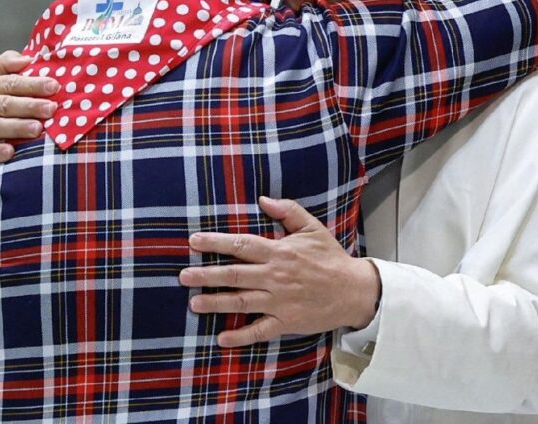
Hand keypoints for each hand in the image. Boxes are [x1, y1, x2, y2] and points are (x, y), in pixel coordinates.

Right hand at [0, 50, 58, 181]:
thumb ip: (5, 65)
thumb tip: (27, 57)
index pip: (10, 83)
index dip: (32, 84)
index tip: (54, 86)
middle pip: (4, 104)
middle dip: (29, 106)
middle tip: (52, 108)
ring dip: (16, 127)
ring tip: (37, 129)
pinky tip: (10, 152)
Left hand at [179, 196, 380, 346]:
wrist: (354, 290)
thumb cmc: (330, 257)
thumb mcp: (312, 228)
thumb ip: (288, 211)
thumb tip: (263, 199)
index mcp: (279, 252)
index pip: (242, 245)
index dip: (216, 243)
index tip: (194, 241)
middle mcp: (275, 276)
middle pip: (235, 275)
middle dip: (207, 275)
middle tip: (184, 276)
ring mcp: (280, 301)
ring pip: (242, 302)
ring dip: (216, 303)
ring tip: (194, 303)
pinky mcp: (286, 322)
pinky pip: (260, 330)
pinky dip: (241, 336)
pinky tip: (222, 338)